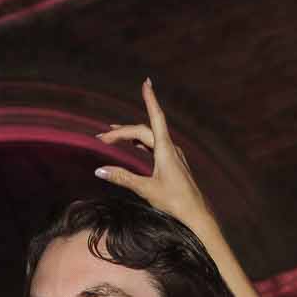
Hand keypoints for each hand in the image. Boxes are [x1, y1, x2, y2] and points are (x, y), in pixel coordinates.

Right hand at [95, 80, 211, 230]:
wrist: (197, 214)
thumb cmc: (174, 202)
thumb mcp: (145, 190)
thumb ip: (122, 177)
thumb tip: (99, 170)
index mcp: (165, 149)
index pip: (155, 117)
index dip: (150, 99)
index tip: (146, 82)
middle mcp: (171, 148)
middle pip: (144, 131)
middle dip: (122, 132)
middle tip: (101, 138)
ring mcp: (174, 155)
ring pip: (150, 137)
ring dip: (131, 135)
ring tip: (113, 136)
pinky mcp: (174, 163)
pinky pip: (156, 145)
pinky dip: (142, 143)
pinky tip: (135, 145)